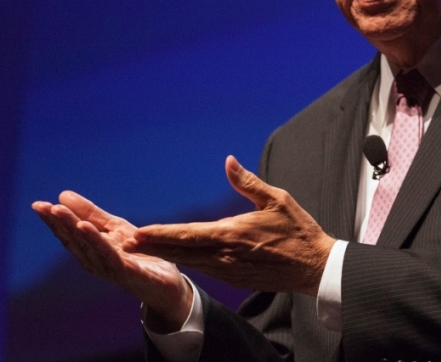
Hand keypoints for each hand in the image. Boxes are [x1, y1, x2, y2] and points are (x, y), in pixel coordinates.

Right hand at [32, 191, 192, 331]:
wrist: (167, 283)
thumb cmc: (138, 256)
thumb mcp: (115, 229)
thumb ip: (91, 214)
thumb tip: (62, 195)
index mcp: (91, 250)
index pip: (68, 234)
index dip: (53, 221)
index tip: (38, 205)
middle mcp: (96, 261)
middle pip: (76, 241)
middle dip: (60, 224)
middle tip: (46, 207)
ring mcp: (112, 269)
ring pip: (91, 248)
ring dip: (78, 232)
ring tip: (64, 215)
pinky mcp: (130, 273)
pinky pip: (112, 258)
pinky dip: (100, 245)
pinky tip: (89, 230)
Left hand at [125, 156, 335, 295]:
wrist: (315, 267)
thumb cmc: (298, 231)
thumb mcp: (277, 199)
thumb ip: (248, 182)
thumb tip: (228, 161)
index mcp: (232, 234)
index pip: (187, 234)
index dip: (160, 234)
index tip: (138, 232)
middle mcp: (225, 256)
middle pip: (181, 251)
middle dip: (152, 246)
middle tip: (125, 243)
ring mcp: (229, 270)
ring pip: (190, 261)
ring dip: (165, 255)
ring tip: (142, 248)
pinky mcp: (235, 278)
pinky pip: (205, 268)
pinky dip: (186, 261)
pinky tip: (174, 256)